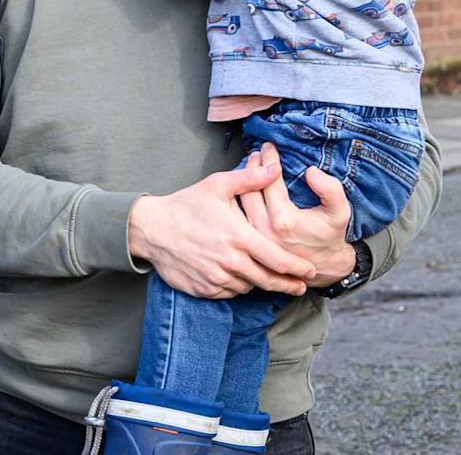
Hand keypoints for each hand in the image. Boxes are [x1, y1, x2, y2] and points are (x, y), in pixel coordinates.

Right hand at [128, 162, 318, 298]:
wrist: (151, 229)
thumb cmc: (185, 205)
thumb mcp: (217, 185)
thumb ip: (250, 179)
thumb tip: (276, 168)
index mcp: (239, 237)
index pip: (279, 260)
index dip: (298, 268)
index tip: (310, 271)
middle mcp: (231, 263)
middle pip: (269, 281)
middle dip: (288, 285)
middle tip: (301, 286)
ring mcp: (218, 279)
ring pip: (249, 287)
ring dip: (260, 283)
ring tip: (266, 277)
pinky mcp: (206, 290)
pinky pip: (230, 293)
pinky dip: (238, 287)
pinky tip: (238, 277)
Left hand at [238, 143, 355, 286]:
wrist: (323, 265)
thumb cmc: (330, 235)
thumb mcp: (340, 212)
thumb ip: (331, 190)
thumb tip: (310, 171)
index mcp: (284, 220)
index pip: (269, 180)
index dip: (268, 160)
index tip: (269, 146)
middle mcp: (264, 228)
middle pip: (248, 188)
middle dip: (252, 165)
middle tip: (257, 152)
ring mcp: (254, 236)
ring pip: (238, 200)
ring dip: (242, 178)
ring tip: (251, 163)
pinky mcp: (249, 240)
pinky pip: (236, 213)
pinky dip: (238, 194)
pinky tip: (244, 183)